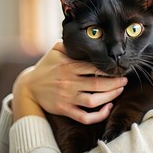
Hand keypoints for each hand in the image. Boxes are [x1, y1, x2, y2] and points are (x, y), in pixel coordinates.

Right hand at [12, 41, 126, 123]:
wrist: (28, 87)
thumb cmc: (46, 67)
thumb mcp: (55, 51)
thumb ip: (70, 45)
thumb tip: (84, 35)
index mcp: (68, 67)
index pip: (94, 68)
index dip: (109, 69)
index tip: (119, 68)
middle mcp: (69, 83)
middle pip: (98, 85)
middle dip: (115, 83)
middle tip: (125, 80)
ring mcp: (67, 98)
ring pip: (94, 101)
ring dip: (110, 97)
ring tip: (119, 91)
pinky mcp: (65, 110)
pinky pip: (85, 116)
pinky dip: (99, 115)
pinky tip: (108, 108)